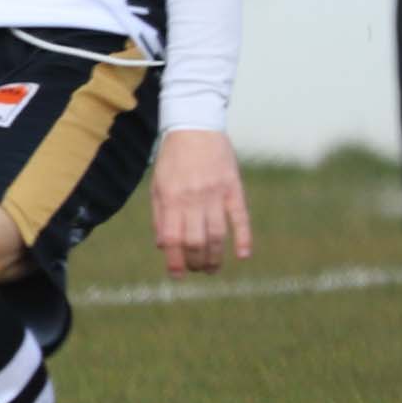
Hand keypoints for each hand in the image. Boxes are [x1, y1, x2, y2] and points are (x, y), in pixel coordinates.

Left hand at [150, 130, 252, 277]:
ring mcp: (215, 194)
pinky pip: (240, 217)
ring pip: (216, 234)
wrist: (195, 126)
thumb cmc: (173, 159)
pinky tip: (242, 255)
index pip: (173, 238)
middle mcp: (192, 198)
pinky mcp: (233, 188)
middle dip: (195, 262)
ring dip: (215, 257)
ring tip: (212, 269)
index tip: (177, 276)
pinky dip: (243, 238)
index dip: (175, 261)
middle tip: (196, 271)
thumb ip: (159, 215)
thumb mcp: (158, 184)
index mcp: (170, 198)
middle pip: (196, 241)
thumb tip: (163, 246)